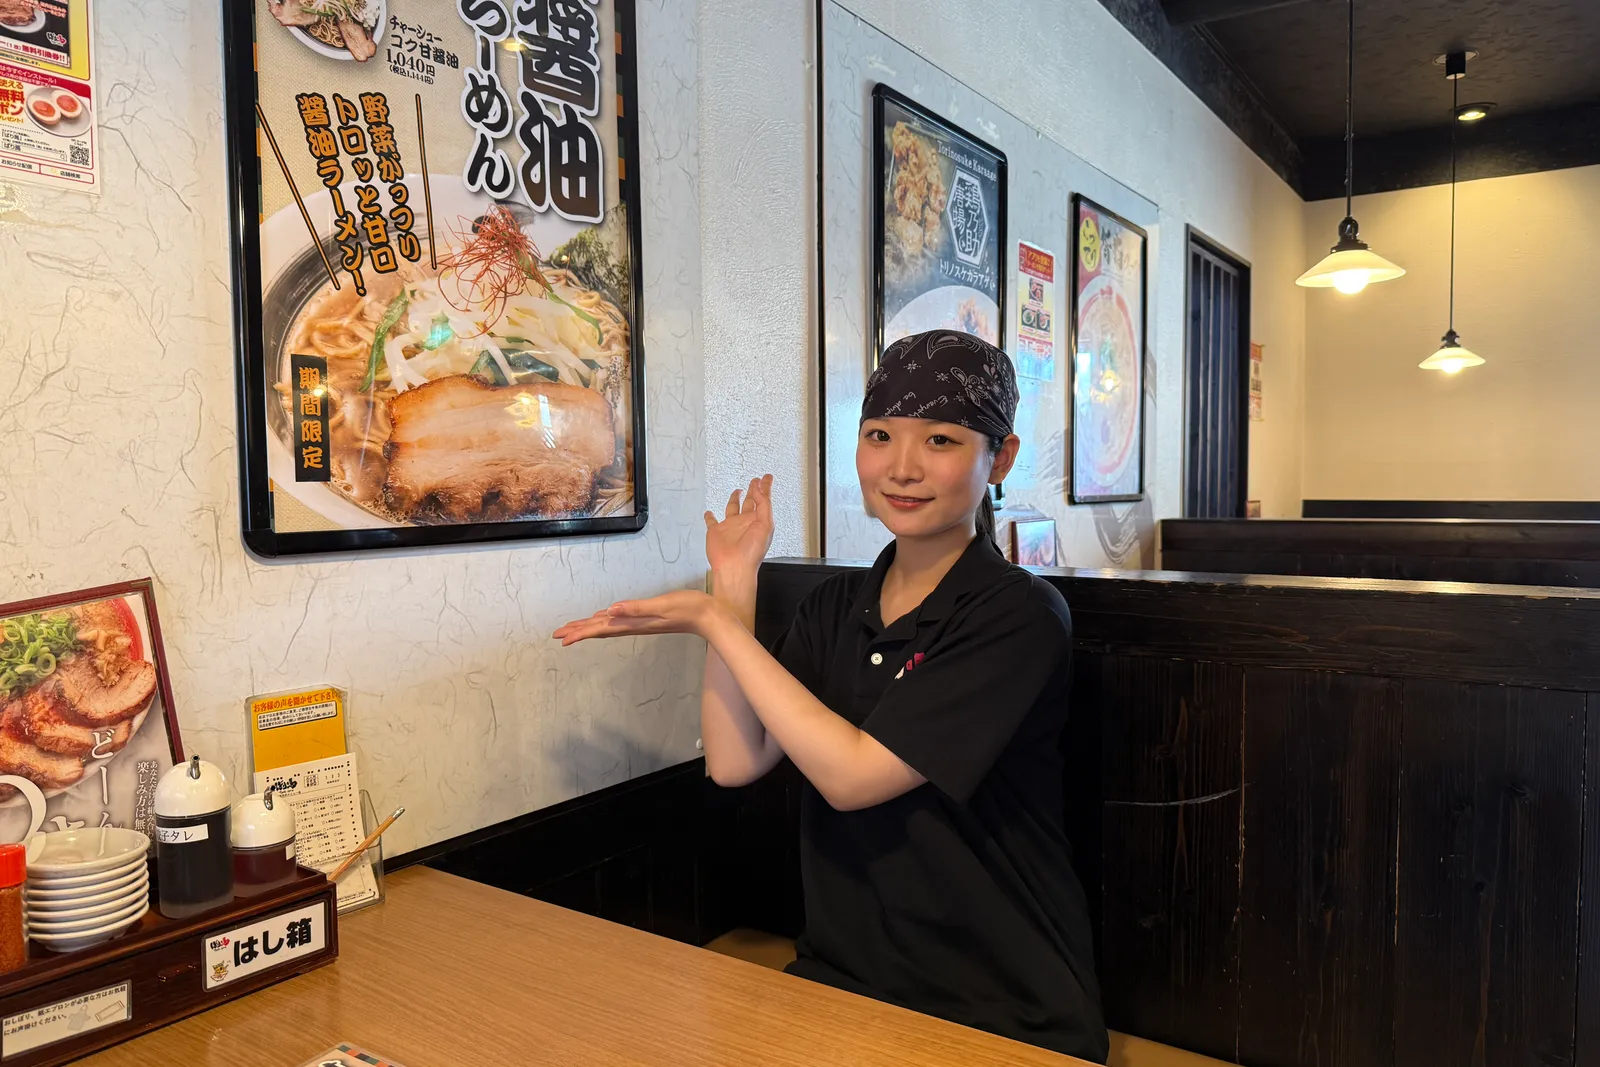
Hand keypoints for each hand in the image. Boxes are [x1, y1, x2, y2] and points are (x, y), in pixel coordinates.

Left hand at [553, 590, 718, 645]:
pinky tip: (604, 618)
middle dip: (579, 631)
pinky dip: (606, 622)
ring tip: (574, 630)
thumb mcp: (662, 605)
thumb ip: (637, 608)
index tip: (562, 639)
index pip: (601, 628)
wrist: (709, 616)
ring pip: (609, 626)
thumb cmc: (689, 608)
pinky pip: (620, 622)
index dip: (581, 633)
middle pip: (601, 629)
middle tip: (558, 635)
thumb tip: (611, 610)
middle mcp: (634, 624)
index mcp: (634, 623)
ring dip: (590, 628)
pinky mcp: (647, 618)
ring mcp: (641, 622)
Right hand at [705, 476, 773, 579]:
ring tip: (738, 490)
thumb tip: (759, 489)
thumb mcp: (765, 524)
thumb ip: (763, 504)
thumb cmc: (751, 552)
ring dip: (735, 499)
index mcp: (759, 520)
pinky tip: (709, 513)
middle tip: (756, 481)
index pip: (763, 499)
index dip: (765, 487)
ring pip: (733, 508)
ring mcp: (731, 527)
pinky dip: (709, 516)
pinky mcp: (716, 532)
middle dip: (754, 491)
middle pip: (750, 502)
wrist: (734, 567)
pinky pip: (712, 522)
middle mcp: (745, 523)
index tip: (767, 477)